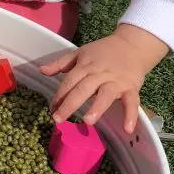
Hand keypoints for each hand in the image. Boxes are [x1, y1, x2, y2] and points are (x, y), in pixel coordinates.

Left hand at [39, 25, 168, 133]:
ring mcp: (116, 81)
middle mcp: (99, 74)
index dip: (59, 95)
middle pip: (83, 89)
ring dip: (97, 107)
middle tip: (58, 119)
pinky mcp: (131, 88)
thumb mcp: (80, 53)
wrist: (132, 45)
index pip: (69, 81)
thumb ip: (60, 63)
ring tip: (87, 121)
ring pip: (106, 94)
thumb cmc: (103, 51)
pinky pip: (132, 102)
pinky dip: (131, 115)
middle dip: (70, 104)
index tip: (52, 109)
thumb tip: (41, 70)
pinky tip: (127, 129)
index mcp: (85, 66)